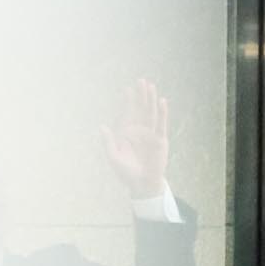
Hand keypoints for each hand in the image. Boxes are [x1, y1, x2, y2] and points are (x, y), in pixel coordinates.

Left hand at [102, 80, 171, 196]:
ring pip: (150, 113)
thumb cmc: (126, 173)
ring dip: (151, 100)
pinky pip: (161, 123)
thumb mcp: (114, 158)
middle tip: (141, 81)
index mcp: (126, 134)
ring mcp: (150, 134)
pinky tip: (162, 101)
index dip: (127, 102)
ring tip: (151, 86)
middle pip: (140, 109)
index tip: (127, 89)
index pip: (127, 114)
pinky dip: (162, 112)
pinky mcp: (160, 139)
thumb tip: (102, 126)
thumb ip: (108, 142)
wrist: (142, 184)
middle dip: (140, 96)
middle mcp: (138, 131)